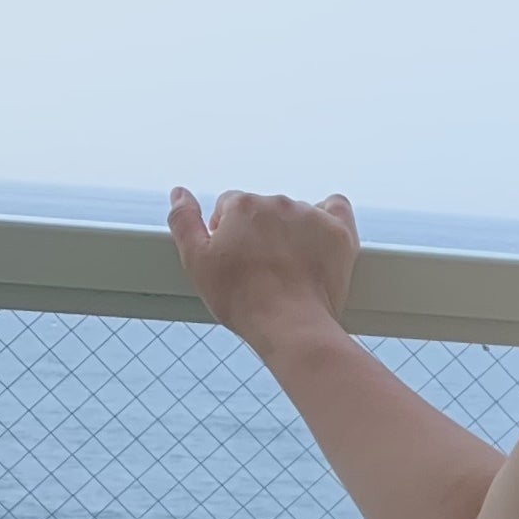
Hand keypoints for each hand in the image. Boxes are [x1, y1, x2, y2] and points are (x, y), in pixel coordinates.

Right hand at [166, 184, 359, 354]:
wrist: (290, 326)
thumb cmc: (242, 300)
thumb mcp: (197, 262)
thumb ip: (183, 222)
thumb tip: (179, 192)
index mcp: (241, 204)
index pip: (229, 208)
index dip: (228, 235)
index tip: (234, 262)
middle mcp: (277, 202)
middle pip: (263, 210)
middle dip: (259, 234)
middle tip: (260, 271)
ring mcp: (310, 215)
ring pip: (296, 213)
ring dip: (291, 232)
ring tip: (289, 268)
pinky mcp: (339, 232)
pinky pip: (336, 208)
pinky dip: (328, 218)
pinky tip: (321, 236)